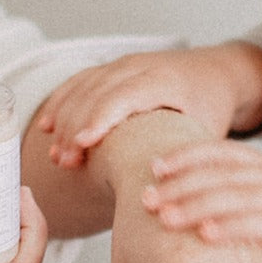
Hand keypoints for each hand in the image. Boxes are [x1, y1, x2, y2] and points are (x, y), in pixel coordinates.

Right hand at [36, 44, 261, 167]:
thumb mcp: (210, 131)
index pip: (124, 95)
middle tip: (64, 163)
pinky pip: (78, 81)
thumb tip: (173, 197)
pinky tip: (46, 126)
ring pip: (82, 86)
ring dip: (64, 119)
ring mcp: (122, 65)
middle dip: (75, 127)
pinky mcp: (111, 69)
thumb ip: (191, 158)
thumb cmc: (213, 109)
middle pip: (96, 92)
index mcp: (164, 80)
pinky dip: (60, 102)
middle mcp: (139, 67)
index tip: (81, 145)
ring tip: (56, 156)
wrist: (215, 75)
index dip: (100, 119)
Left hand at [146, 141, 261, 262]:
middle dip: (178, 183)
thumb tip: (207, 218)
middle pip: (220, 173)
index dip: (186, 157)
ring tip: (162, 215)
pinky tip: (204, 235)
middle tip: (143, 195)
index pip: (222, 154)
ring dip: (195, 204)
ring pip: (234, 196)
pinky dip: (231, 227)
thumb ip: (252, 208)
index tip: (153, 167)